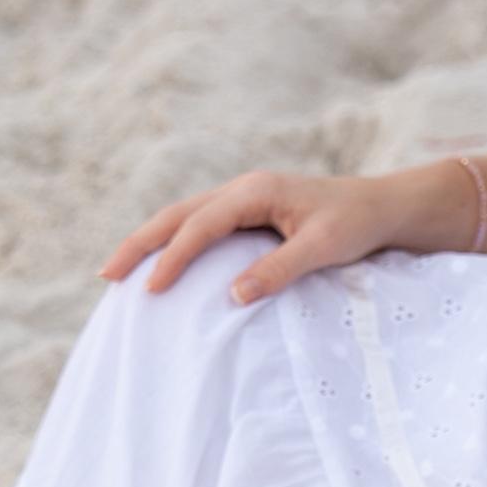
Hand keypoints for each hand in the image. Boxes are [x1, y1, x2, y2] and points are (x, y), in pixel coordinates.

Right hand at [98, 170, 422, 301]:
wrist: (380, 207)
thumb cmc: (355, 226)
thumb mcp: (322, 249)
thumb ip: (278, 270)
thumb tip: (232, 295)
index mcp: (254, 192)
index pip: (200, 227)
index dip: (172, 258)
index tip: (150, 290)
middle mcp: (242, 190)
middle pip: (176, 215)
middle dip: (139, 245)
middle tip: (105, 277)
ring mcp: (243, 200)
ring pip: (183, 218)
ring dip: (150, 243)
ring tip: (120, 272)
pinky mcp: (250, 214)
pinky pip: (201, 228)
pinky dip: (175, 245)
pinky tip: (163, 266)